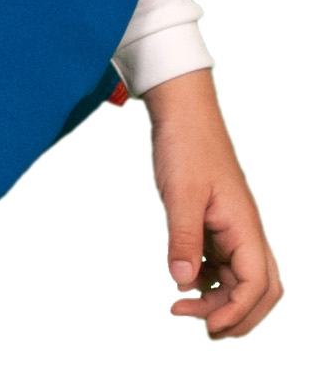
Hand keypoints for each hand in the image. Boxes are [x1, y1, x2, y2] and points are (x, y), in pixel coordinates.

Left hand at [144, 68, 281, 337]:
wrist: (183, 112)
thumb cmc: (186, 145)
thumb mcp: (180, 193)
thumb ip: (183, 238)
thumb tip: (184, 283)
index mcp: (244, 226)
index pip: (257, 285)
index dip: (236, 312)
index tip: (205, 325)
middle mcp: (245, 230)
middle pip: (259, 290)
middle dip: (237, 317)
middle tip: (200, 326)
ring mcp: (233, 227)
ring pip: (241, 279)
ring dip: (220, 300)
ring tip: (181, 306)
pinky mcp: (217, 222)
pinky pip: (224, 263)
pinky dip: (210, 280)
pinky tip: (185, 279)